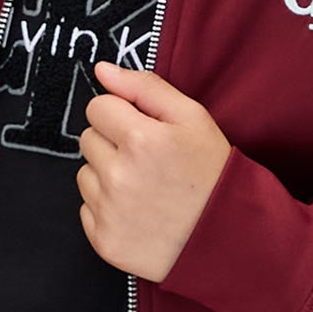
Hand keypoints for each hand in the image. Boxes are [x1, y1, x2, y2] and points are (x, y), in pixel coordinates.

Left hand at [77, 64, 232, 281]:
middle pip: (88, 139)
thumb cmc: (213, 176)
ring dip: (107, 176)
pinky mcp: (105, 241)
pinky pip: (87, 209)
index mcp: (140, 139)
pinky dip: (107, 208)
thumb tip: (103, 71)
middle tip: (147, 161)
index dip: (120, 115)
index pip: (97, 107)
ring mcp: (109, 212)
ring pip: (85, 174)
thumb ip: (145, 88)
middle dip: (112, 144)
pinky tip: (138, 211)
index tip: (141, 130)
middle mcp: (119, 176)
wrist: (227, 239)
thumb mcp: (193, 119)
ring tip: (144, 187)